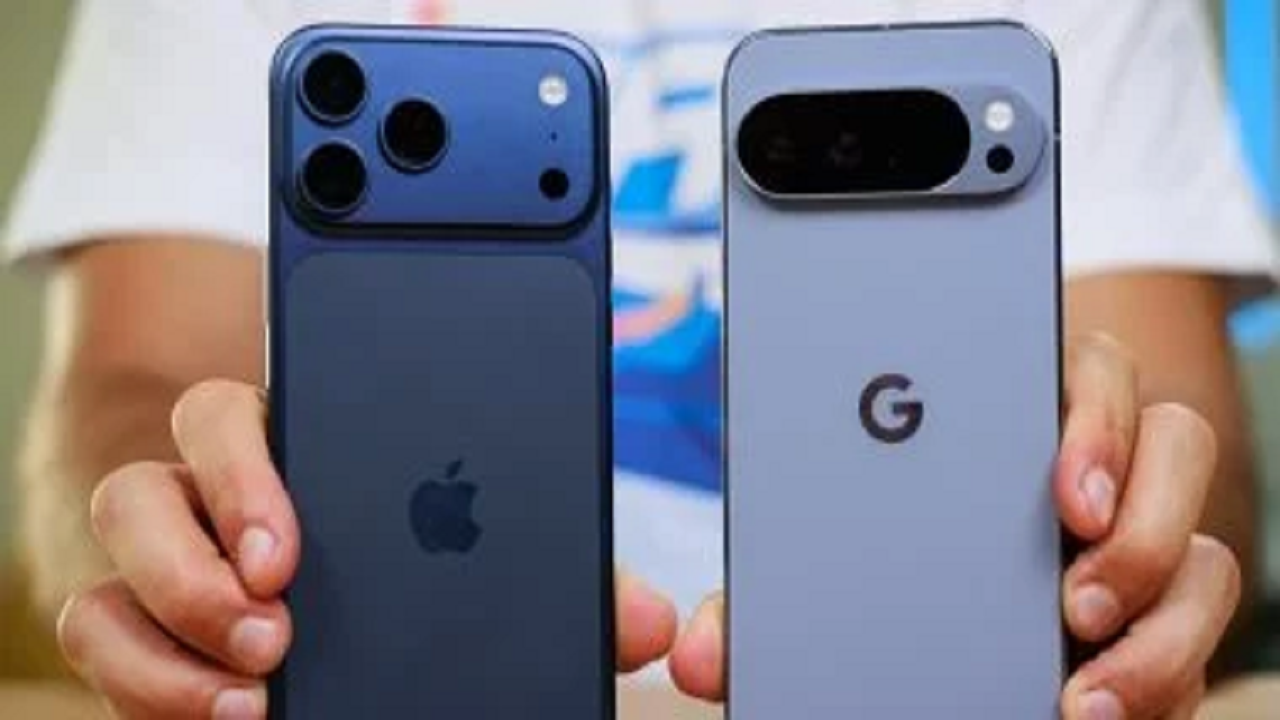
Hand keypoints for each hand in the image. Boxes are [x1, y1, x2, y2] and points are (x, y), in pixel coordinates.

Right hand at [57, 380, 677, 718]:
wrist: (300, 591)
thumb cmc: (413, 559)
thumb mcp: (488, 560)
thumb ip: (565, 576)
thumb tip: (653, 628)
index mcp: (296, 441)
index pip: (242, 412)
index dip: (252, 473)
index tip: (293, 553)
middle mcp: (212, 489)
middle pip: (152, 482)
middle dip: (202, 562)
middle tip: (277, 631)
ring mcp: (165, 555)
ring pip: (111, 564)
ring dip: (170, 627)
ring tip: (252, 694)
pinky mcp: (137, 626)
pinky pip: (96, 633)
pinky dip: (145, 678)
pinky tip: (221, 714)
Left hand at [670, 333, 1240, 718]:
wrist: (922, 625)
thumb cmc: (867, 556)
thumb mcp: (818, 564)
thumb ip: (769, 598)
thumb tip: (704, 655)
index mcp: (1012, 413)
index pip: (1080, 369)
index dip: (1089, 418)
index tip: (1065, 493)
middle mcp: (1093, 464)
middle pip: (1174, 443)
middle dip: (1141, 525)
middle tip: (1074, 600)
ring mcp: (1137, 539)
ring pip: (1204, 551)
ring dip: (1160, 622)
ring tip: (1084, 688)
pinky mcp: (1160, 618)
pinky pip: (1202, 637)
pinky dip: (1166, 676)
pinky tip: (1101, 710)